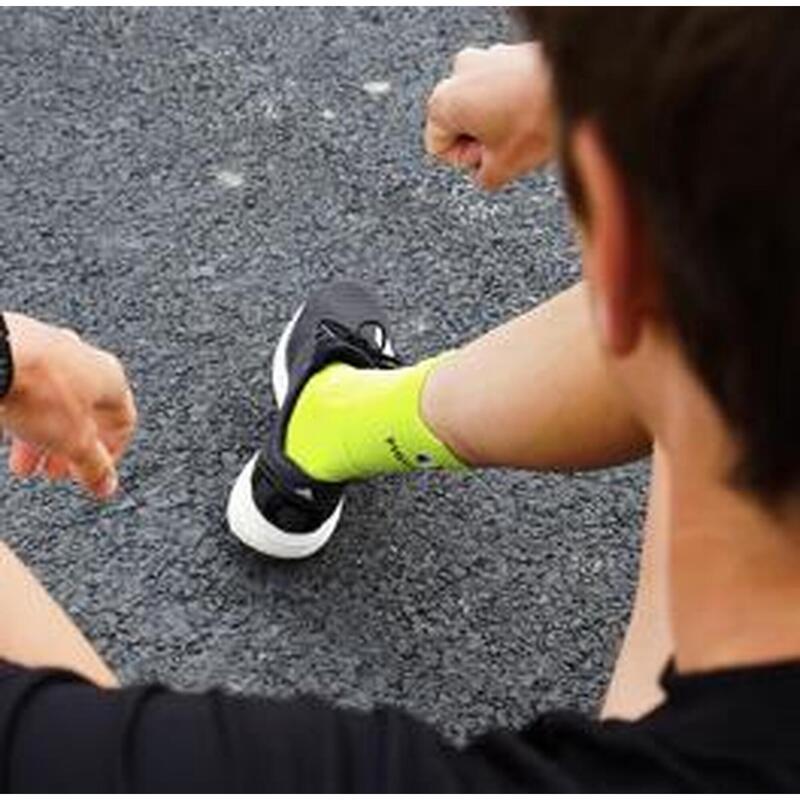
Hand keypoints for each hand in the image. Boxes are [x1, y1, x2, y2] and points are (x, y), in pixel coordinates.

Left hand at [0, 313, 136, 499]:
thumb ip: (94, 467)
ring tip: (22, 461)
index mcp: (112, 379)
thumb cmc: (41, 393)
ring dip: (41, 435)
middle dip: (67, 450)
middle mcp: (87, 360)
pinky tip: (7, 429)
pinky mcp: (21, 346)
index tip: (92, 474)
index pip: (123, 422)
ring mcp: (53, 349)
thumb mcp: (74, 443)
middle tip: (52, 472)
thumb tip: (106, 484)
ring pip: (53, 402)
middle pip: (84, 414)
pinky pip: (28, 387)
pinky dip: (23, 412)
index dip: (109, 454)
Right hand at [425, 42, 554, 190]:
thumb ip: (481, 178)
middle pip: (458, 122)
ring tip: (523, 129)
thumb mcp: (502, 168)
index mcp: (444, 103)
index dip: (465, 161)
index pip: (438, 147)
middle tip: (508, 147)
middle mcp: (458, 74)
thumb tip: (484, 173)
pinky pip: (500, 86)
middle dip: (481, 139)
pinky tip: (531, 112)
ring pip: (480, 104)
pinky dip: (512, 102)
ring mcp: (484, 57)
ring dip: (496, 120)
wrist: (579, 88)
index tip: (487, 159)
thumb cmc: (537, 124)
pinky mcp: (508, 52)